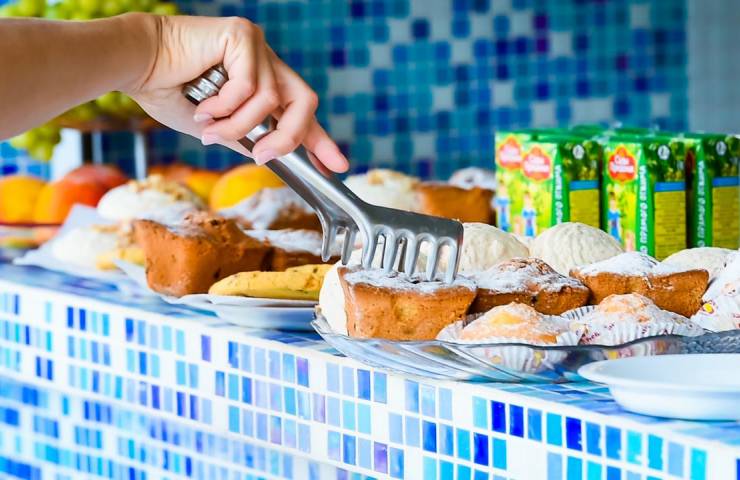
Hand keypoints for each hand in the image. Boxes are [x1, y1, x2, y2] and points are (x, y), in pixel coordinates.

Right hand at [126, 14, 347, 172]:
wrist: (137, 65)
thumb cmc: (169, 92)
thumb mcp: (218, 127)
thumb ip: (248, 138)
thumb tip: (272, 158)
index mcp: (263, 83)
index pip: (301, 112)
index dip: (321, 140)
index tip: (338, 165)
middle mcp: (267, 62)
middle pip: (305, 102)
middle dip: (289, 137)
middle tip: (264, 156)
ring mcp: (257, 47)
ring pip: (271, 100)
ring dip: (239, 125)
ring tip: (209, 127)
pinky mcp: (243, 35)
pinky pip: (250, 86)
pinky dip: (226, 105)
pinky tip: (203, 103)